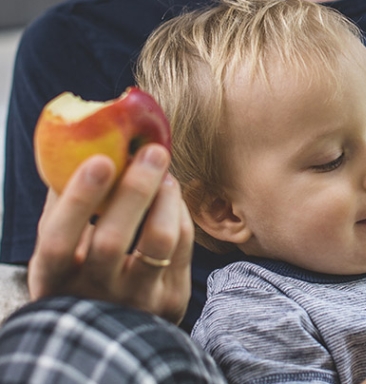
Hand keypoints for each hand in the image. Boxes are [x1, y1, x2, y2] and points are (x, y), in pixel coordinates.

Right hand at [27, 144, 192, 323]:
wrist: (115, 341)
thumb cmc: (79, 283)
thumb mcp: (59, 259)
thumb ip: (62, 214)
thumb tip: (71, 154)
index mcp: (55, 282)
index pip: (59, 242)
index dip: (78, 201)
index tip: (99, 160)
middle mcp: (94, 296)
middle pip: (112, 241)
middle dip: (134, 190)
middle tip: (153, 152)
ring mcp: (136, 301)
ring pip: (159, 241)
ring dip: (166, 197)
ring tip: (165, 172)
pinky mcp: (172, 299)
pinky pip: (182, 244)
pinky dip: (178, 211)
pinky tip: (171, 194)